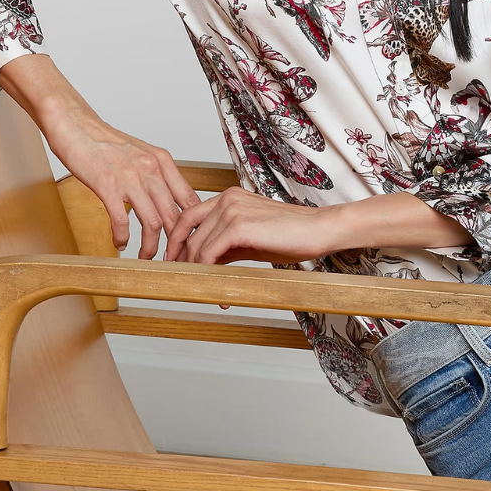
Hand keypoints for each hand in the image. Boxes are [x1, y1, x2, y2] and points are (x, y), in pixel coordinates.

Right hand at [0, 53, 198, 254]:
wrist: (75, 125)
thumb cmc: (104, 141)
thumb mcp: (140, 154)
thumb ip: (156, 175)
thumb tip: (167, 201)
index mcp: (162, 161)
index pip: (189, 199)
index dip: (192, 226)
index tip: (188, 242)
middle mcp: (151, 169)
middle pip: (174, 216)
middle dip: (175, 244)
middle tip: (172, 259)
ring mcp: (130, 178)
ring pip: (152, 223)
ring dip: (150, 247)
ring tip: (146, 257)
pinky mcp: (108, 186)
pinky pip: (122, 221)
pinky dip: (123, 238)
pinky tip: (120, 243)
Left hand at [163, 187, 467, 265]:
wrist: (320, 231)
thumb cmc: (292, 236)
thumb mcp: (251, 241)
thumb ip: (225, 246)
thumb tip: (204, 266)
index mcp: (228, 197)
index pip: (188, 217)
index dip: (176, 241)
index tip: (171, 262)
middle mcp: (225, 199)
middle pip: (184, 227)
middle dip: (174, 254)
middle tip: (171, 277)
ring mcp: (231, 210)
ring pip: (196, 245)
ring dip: (194, 271)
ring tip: (200, 291)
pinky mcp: (238, 225)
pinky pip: (209, 253)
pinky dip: (208, 274)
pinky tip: (219, 292)